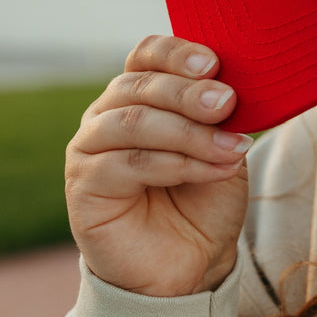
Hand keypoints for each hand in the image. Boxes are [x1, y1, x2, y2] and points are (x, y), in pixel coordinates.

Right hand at [65, 36, 250, 296]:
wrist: (191, 264)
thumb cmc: (204, 199)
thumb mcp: (223, 147)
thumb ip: (221, 116)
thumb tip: (232, 88)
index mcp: (139, 95)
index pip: (146, 56)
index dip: (176, 53)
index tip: (214, 63)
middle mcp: (107, 116)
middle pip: (139, 85)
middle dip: (189, 93)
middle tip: (228, 103)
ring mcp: (89, 150)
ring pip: (134, 121)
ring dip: (190, 133)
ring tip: (232, 148)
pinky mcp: (84, 187)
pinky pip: (128, 164)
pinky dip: (178, 164)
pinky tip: (213, 170)